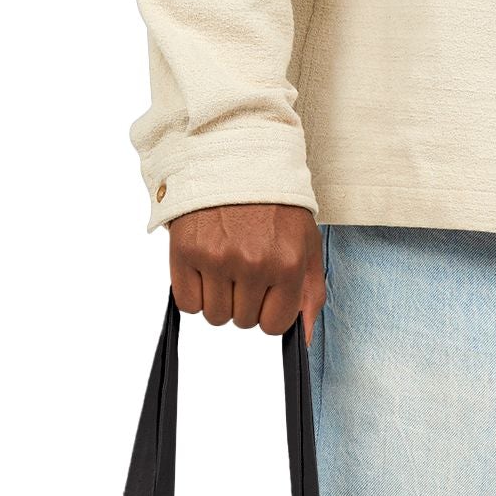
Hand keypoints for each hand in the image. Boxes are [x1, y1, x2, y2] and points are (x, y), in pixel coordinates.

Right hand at [168, 203, 324, 335]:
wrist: (236, 156)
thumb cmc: (275, 203)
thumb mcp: (306, 244)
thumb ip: (310, 294)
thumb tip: (302, 339)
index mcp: (286, 264)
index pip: (273, 325)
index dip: (268, 311)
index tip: (266, 289)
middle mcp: (253, 264)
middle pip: (242, 321)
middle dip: (244, 300)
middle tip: (244, 265)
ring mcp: (217, 258)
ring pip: (214, 315)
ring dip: (218, 298)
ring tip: (225, 263)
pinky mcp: (186, 250)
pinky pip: (186, 302)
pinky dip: (193, 292)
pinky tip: (204, 265)